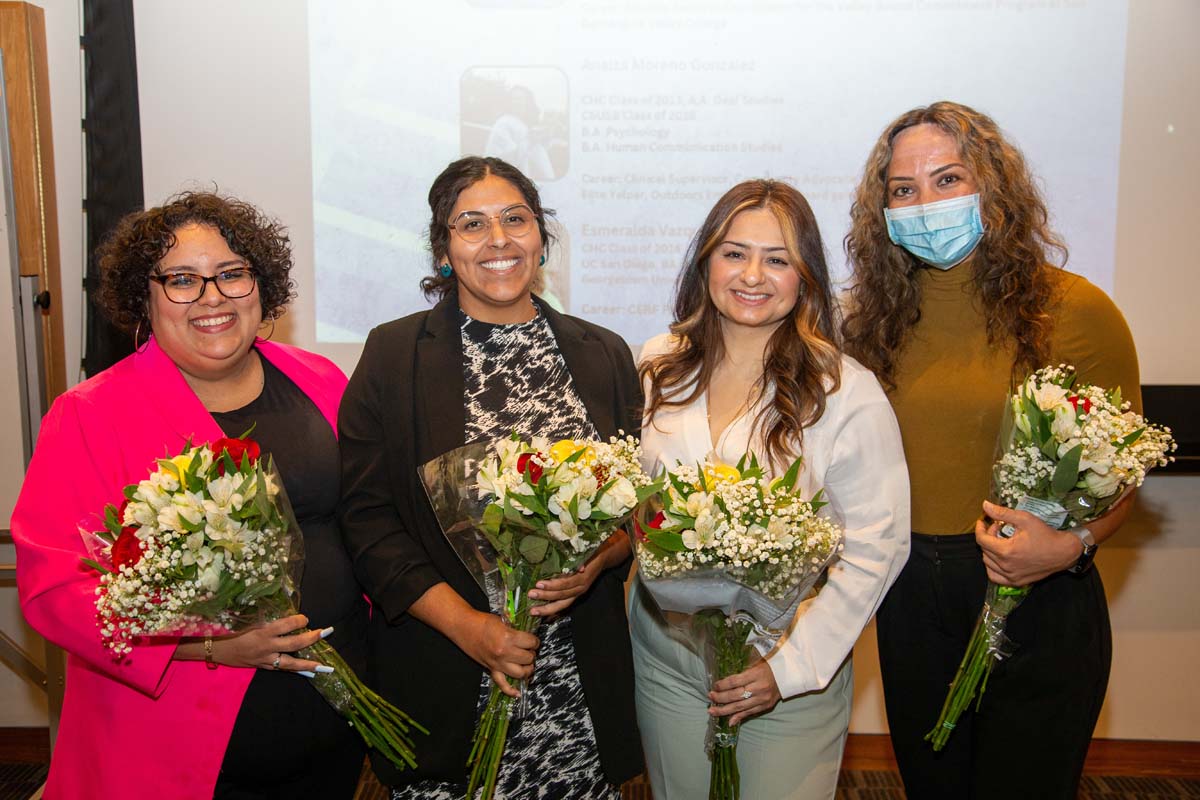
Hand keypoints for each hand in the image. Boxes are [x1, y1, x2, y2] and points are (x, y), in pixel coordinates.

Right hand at [200, 614, 331, 673]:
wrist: (219, 649)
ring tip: (325, 666)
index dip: (299, 621)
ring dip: (310, 663)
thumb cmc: (234, 631)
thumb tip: (290, 617)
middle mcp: (267, 647)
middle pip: (294, 644)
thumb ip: (269, 621)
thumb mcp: (251, 621)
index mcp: (263, 632)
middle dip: (312, 638)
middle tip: (326, 632)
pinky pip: (284, 669)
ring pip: (291, 663)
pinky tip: (310, 672)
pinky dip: (297, 670)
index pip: (286, 625)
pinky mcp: (265, 667)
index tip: (305, 618)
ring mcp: (266, 659)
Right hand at [467, 611, 539, 697]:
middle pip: (528, 658)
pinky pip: (502, 684)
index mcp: (508, 638)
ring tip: (527, 663)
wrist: (463, 627)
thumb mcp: (503, 621)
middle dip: (531, 653)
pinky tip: (518, 693)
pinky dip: (511, 691)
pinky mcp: (490, 669)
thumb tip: (527, 638)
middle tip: (529, 649)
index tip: (533, 640)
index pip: (531, 643)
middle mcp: (504, 653)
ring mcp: (497, 663)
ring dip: (526, 669)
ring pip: (520, 673)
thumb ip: (516, 631)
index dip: (534, 641)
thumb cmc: (482, 621)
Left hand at [529, 532, 628, 616]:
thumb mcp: (585, 553)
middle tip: (531, 594)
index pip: (566, 583)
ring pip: (563, 604)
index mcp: (582, 577)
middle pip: (562, 596)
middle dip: (546, 597)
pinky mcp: (575, 595)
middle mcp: (581, 587)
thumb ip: (579, 559)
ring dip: (547, 608)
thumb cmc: (590, 553)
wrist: (601, 558)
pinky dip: (552, 609)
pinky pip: (563, 605)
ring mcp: (578, 593)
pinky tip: (541, 612)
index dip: (553, 585)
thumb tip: (577, 565)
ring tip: (533, 610)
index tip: (539, 583)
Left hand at [708, 657, 781, 725]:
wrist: (787, 676)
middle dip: (720, 698)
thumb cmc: (769, 666)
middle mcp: (759, 688)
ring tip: (712, 711)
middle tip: (710, 697)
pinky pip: (749, 713)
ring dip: (724, 710)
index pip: (735, 681)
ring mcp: (762, 699)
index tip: (714, 686)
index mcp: (756, 674)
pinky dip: (738, 717)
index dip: (722, 685)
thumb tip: (726, 680)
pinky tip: (729, 721)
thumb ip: (742, 671)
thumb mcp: (756, 663)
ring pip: (740, 706)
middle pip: (735, 695)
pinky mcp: (765, 706)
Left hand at [976, 500, 1081, 586]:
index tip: (983, 521)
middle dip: (988, 536)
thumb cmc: (1046, 535)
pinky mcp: (1017, 582)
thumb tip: (985, 505)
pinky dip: (993, 567)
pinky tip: (999, 558)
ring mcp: (1011, 577)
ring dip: (989, 551)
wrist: (1064, 552)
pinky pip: (995, 577)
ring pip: (988, 563)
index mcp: (1006, 551)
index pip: (982, 540)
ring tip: (1000, 541)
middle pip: (985, 550)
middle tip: (998, 528)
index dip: (980, 528)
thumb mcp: (1024, 519)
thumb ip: (1003, 513)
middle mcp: (1006, 567)